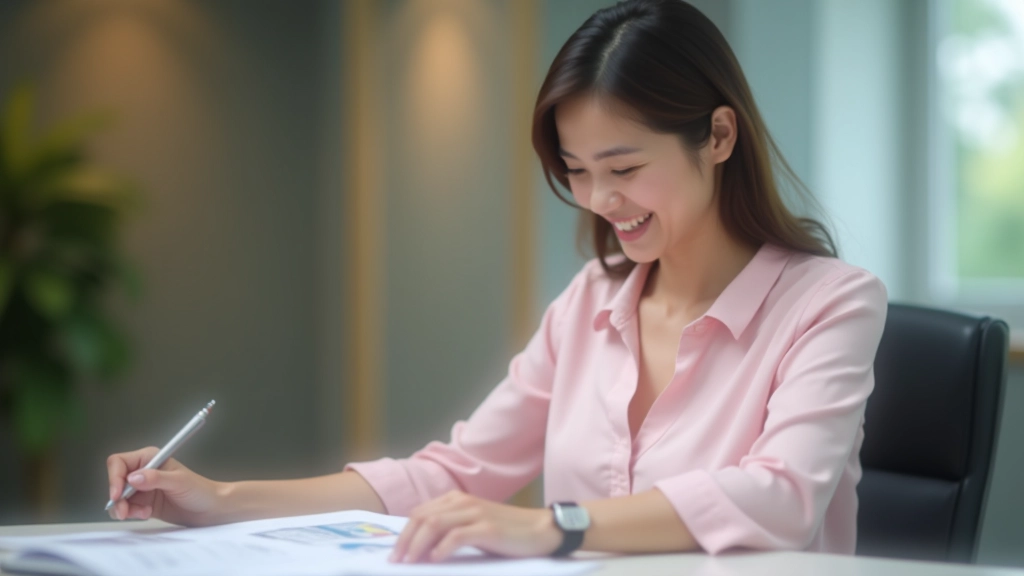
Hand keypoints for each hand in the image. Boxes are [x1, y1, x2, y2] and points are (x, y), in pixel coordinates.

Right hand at [106, 446, 224, 526]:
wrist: (210, 509)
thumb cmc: (200, 490)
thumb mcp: (179, 482)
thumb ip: (156, 478)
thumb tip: (133, 478)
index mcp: (150, 458)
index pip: (119, 462)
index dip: (114, 477)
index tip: (117, 495)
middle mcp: (143, 471)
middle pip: (115, 481)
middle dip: (117, 498)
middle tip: (125, 512)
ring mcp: (142, 488)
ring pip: (118, 498)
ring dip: (125, 508)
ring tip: (143, 513)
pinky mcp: (143, 503)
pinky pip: (126, 508)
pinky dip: (131, 514)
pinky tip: (146, 514)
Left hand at [389, 490, 562, 562]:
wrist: (540, 530)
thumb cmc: (506, 533)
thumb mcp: (473, 526)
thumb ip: (450, 529)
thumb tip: (420, 547)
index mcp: (457, 500)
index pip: (420, 513)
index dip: (404, 533)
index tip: (395, 554)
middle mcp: (464, 502)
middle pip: (422, 518)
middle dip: (405, 540)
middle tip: (396, 561)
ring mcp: (476, 513)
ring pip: (434, 525)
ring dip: (417, 544)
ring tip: (410, 562)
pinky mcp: (488, 528)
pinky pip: (457, 536)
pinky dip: (442, 548)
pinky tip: (435, 560)